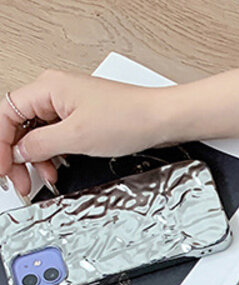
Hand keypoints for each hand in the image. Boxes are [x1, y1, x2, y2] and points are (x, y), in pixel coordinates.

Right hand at [1, 68, 173, 197]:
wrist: (162, 119)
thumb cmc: (130, 118)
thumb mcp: (78, 137)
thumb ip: (42, 145)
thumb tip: (20, 152)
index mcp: (47, 88)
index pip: (6, 114)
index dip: (1, 144)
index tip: (4, 169)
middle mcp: (54, 92)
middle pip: (19, 125)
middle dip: (18, 155)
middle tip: (21, 182)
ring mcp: (69, 105)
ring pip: (38, 133)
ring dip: (38, 158)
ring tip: (45, 178)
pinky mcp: (83, 118)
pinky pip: (57, 136)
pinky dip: (54, 154)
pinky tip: (58, 169)